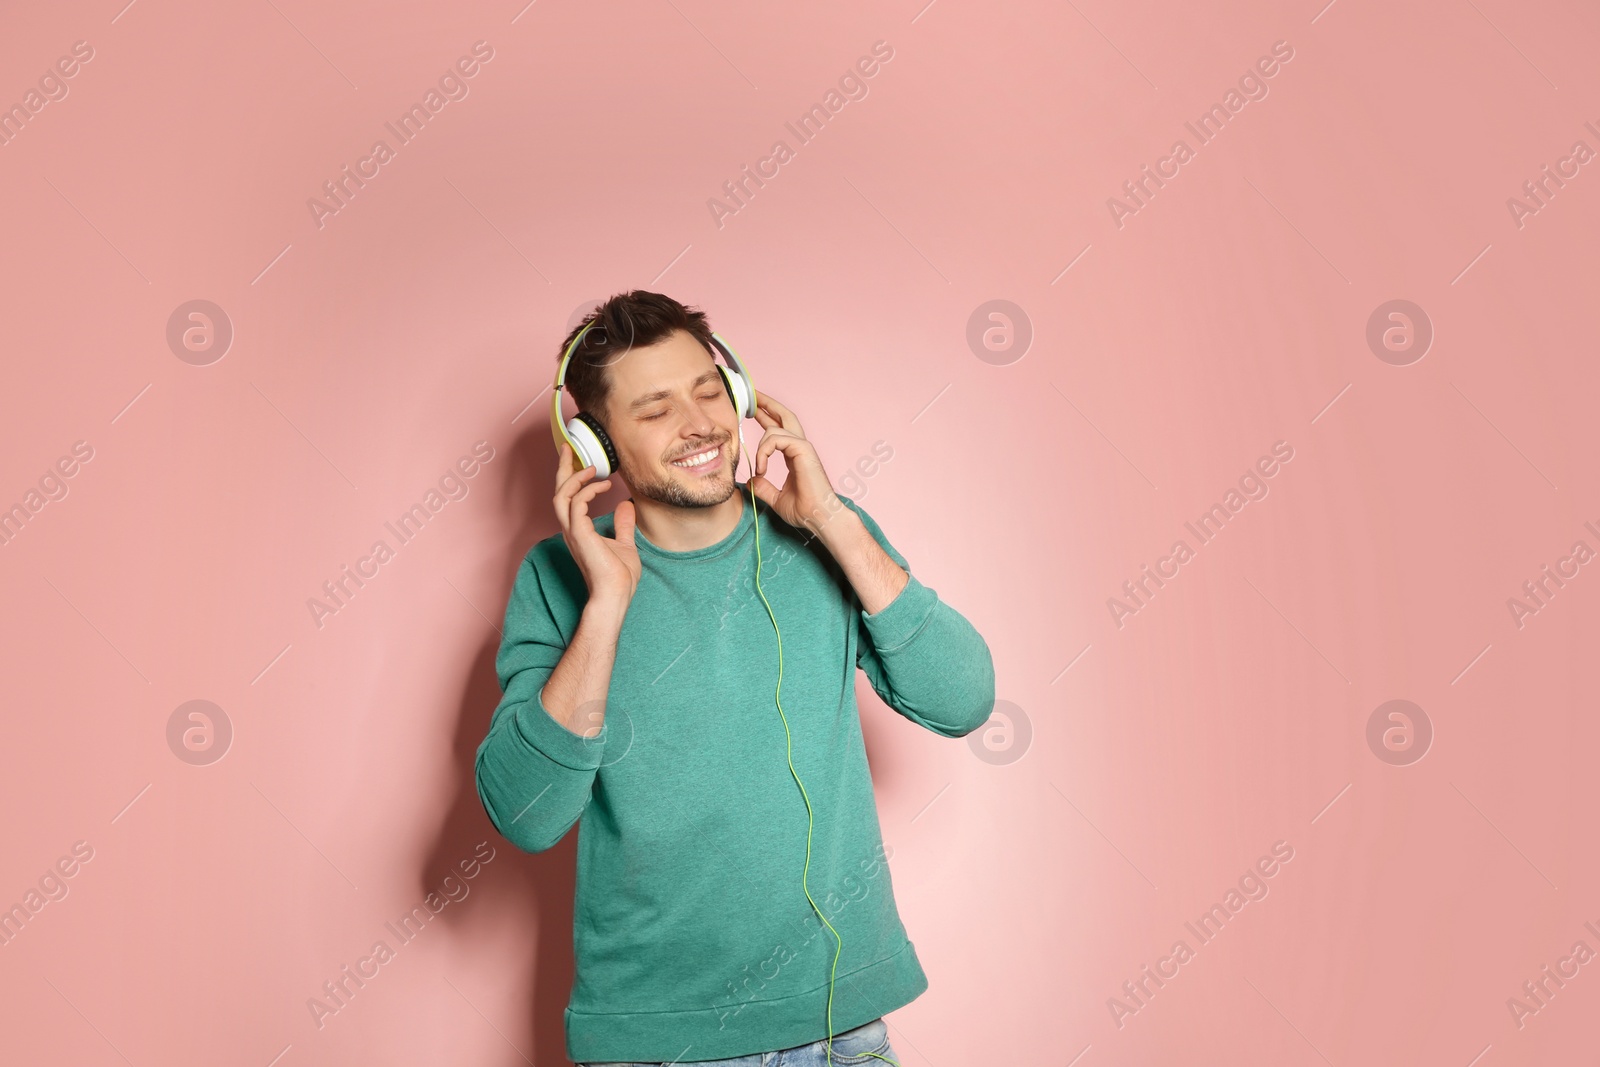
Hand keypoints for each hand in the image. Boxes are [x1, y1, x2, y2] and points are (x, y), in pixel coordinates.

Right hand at [552, 442, 639, 607]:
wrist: (616, 595)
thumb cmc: (619, 577)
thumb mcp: (625, 544)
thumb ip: (623, 525)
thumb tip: (626, 506)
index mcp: (579, 532)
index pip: (568, 499)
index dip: (570, 478)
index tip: (579, 461)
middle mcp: (571, 530)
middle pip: (558, 493)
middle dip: (562, 469)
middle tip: (567, 448)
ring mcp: (573, 533)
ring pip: (561, 497)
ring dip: (573, 478)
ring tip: (591, 467)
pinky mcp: (580, 535)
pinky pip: (576, 505)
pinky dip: (587, 491)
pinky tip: (602, 486)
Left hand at [747, 391, 846, 536]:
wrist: (819, 518)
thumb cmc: (805, 511)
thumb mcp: (777, 498)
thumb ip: (764, 488)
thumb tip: (750, 482)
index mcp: (795, 455)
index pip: (779, 429)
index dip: (766, 417)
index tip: (753, 410)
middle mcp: (800, 448)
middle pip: (784, 415)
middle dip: (767, 403)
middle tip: (752, 394)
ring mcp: (803, 447)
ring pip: (776, 428)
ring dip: (761, 445)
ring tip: (760, 468)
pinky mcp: (804, 450)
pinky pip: (777, 439)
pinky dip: (765, 451)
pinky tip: (763, 469)